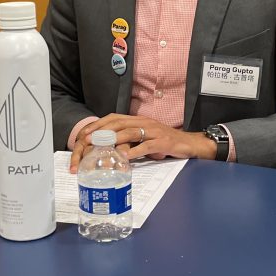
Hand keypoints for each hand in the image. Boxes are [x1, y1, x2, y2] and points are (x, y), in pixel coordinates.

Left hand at [68, 114, 216, 172]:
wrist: (190, 143)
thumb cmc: (166, 142)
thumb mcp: (145, 138)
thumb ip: (130, 140)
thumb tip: (110, 147)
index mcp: (138, 120)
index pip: (114, 118)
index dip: (98, 124)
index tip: (84, 133)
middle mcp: (144, 123)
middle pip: (119, 123)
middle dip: (101, 131)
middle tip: (87, 141)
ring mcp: (154, 131)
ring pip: (131, 132)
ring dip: (114, 139)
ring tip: (102, 147)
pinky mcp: (163, 142)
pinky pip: (146, 145)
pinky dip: (135, 151)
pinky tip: (125, 157)